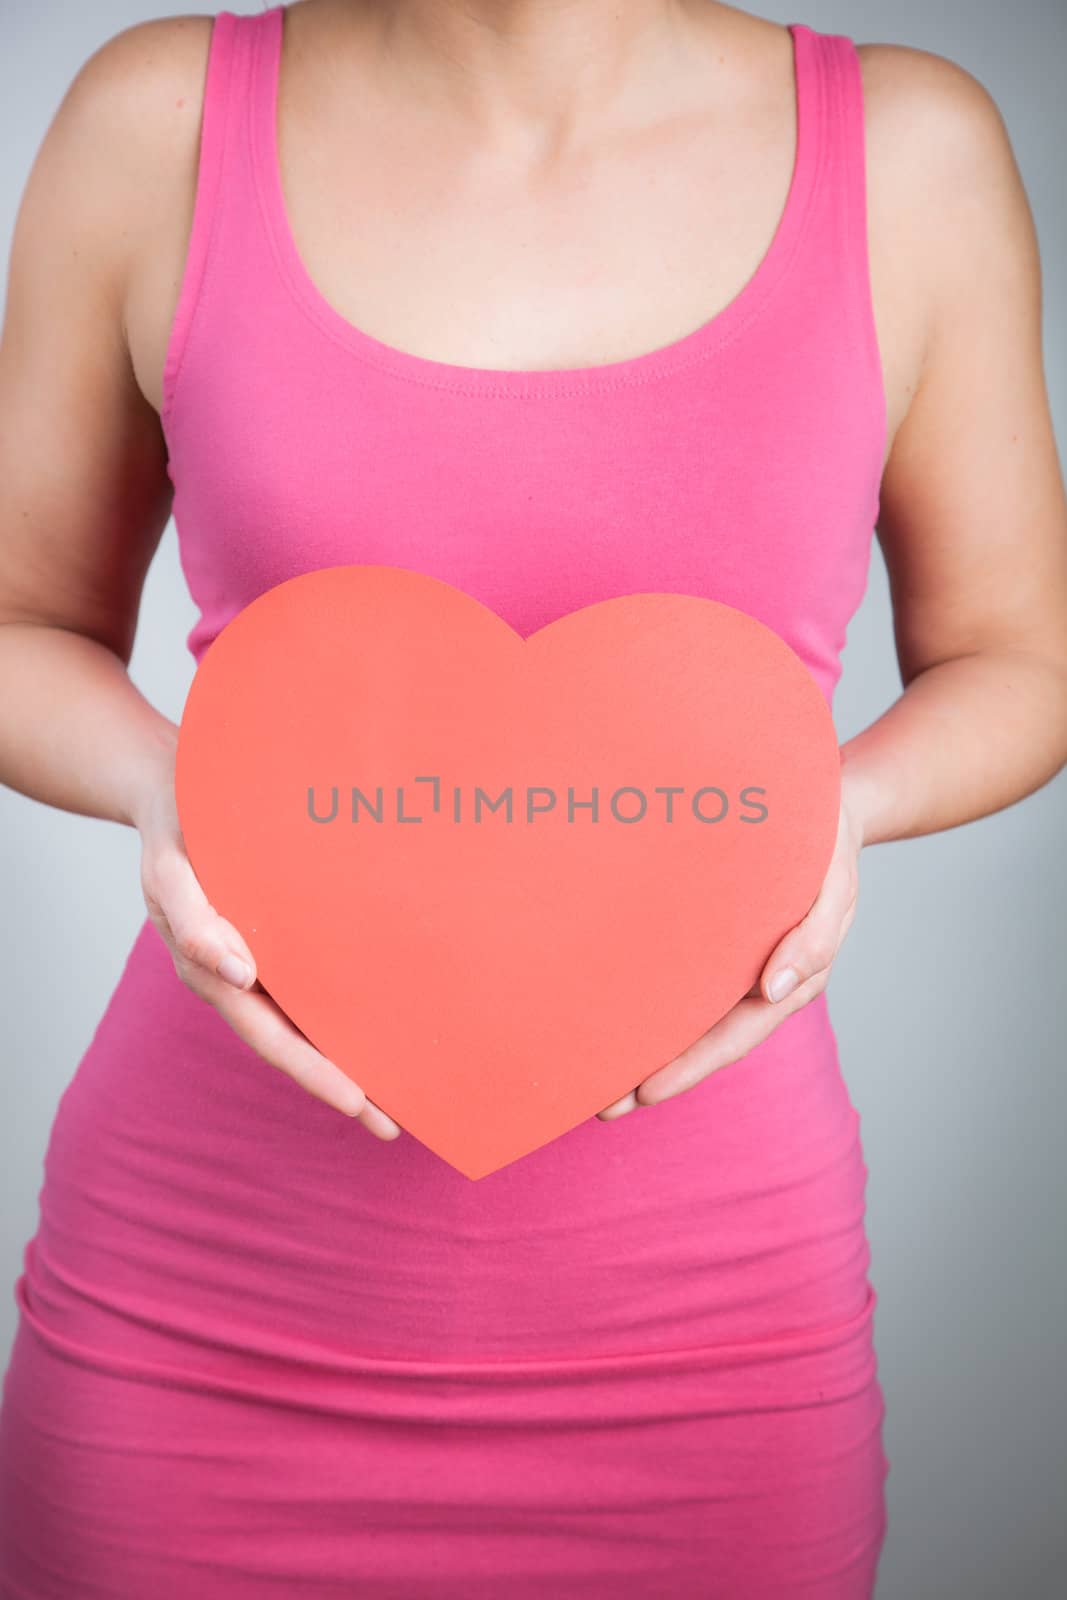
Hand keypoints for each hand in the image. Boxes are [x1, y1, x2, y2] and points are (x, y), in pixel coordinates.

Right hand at [135, 755, 401, 1139]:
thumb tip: (238, 974)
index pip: (272, 1038)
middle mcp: (237, 979)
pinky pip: (312, 988)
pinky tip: (381, 1023)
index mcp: (212, 974)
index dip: (315, 1073)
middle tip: (392, 1126)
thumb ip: (193, 920)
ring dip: (349, 1057)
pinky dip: (343, 1013)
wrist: (170, 793)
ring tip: (400, 1090)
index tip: (357, 1104)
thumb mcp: (170, 870)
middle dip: (342, 1087)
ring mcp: (256, 965)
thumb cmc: (175, 831)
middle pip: (296, 1047)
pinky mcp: (275, 942)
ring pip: (307, 1024)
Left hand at [596, 773, 864, 1119]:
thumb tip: (771, 991)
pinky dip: (649, 1003)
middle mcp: (758, 984)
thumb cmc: (827, 843)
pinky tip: (611, 1013)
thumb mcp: (835, 887)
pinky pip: (680, 981)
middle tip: (600, 1106)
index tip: (643, 1092)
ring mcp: (736, 965)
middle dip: (653, 1076)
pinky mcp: (716, 941)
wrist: (825, 807)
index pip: (731, 1038)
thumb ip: (813, 940)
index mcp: (790, 981)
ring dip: (644, 1047)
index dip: (688, 1069)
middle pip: (701, 1042)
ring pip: (686, 1018)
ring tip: (592, 1074)